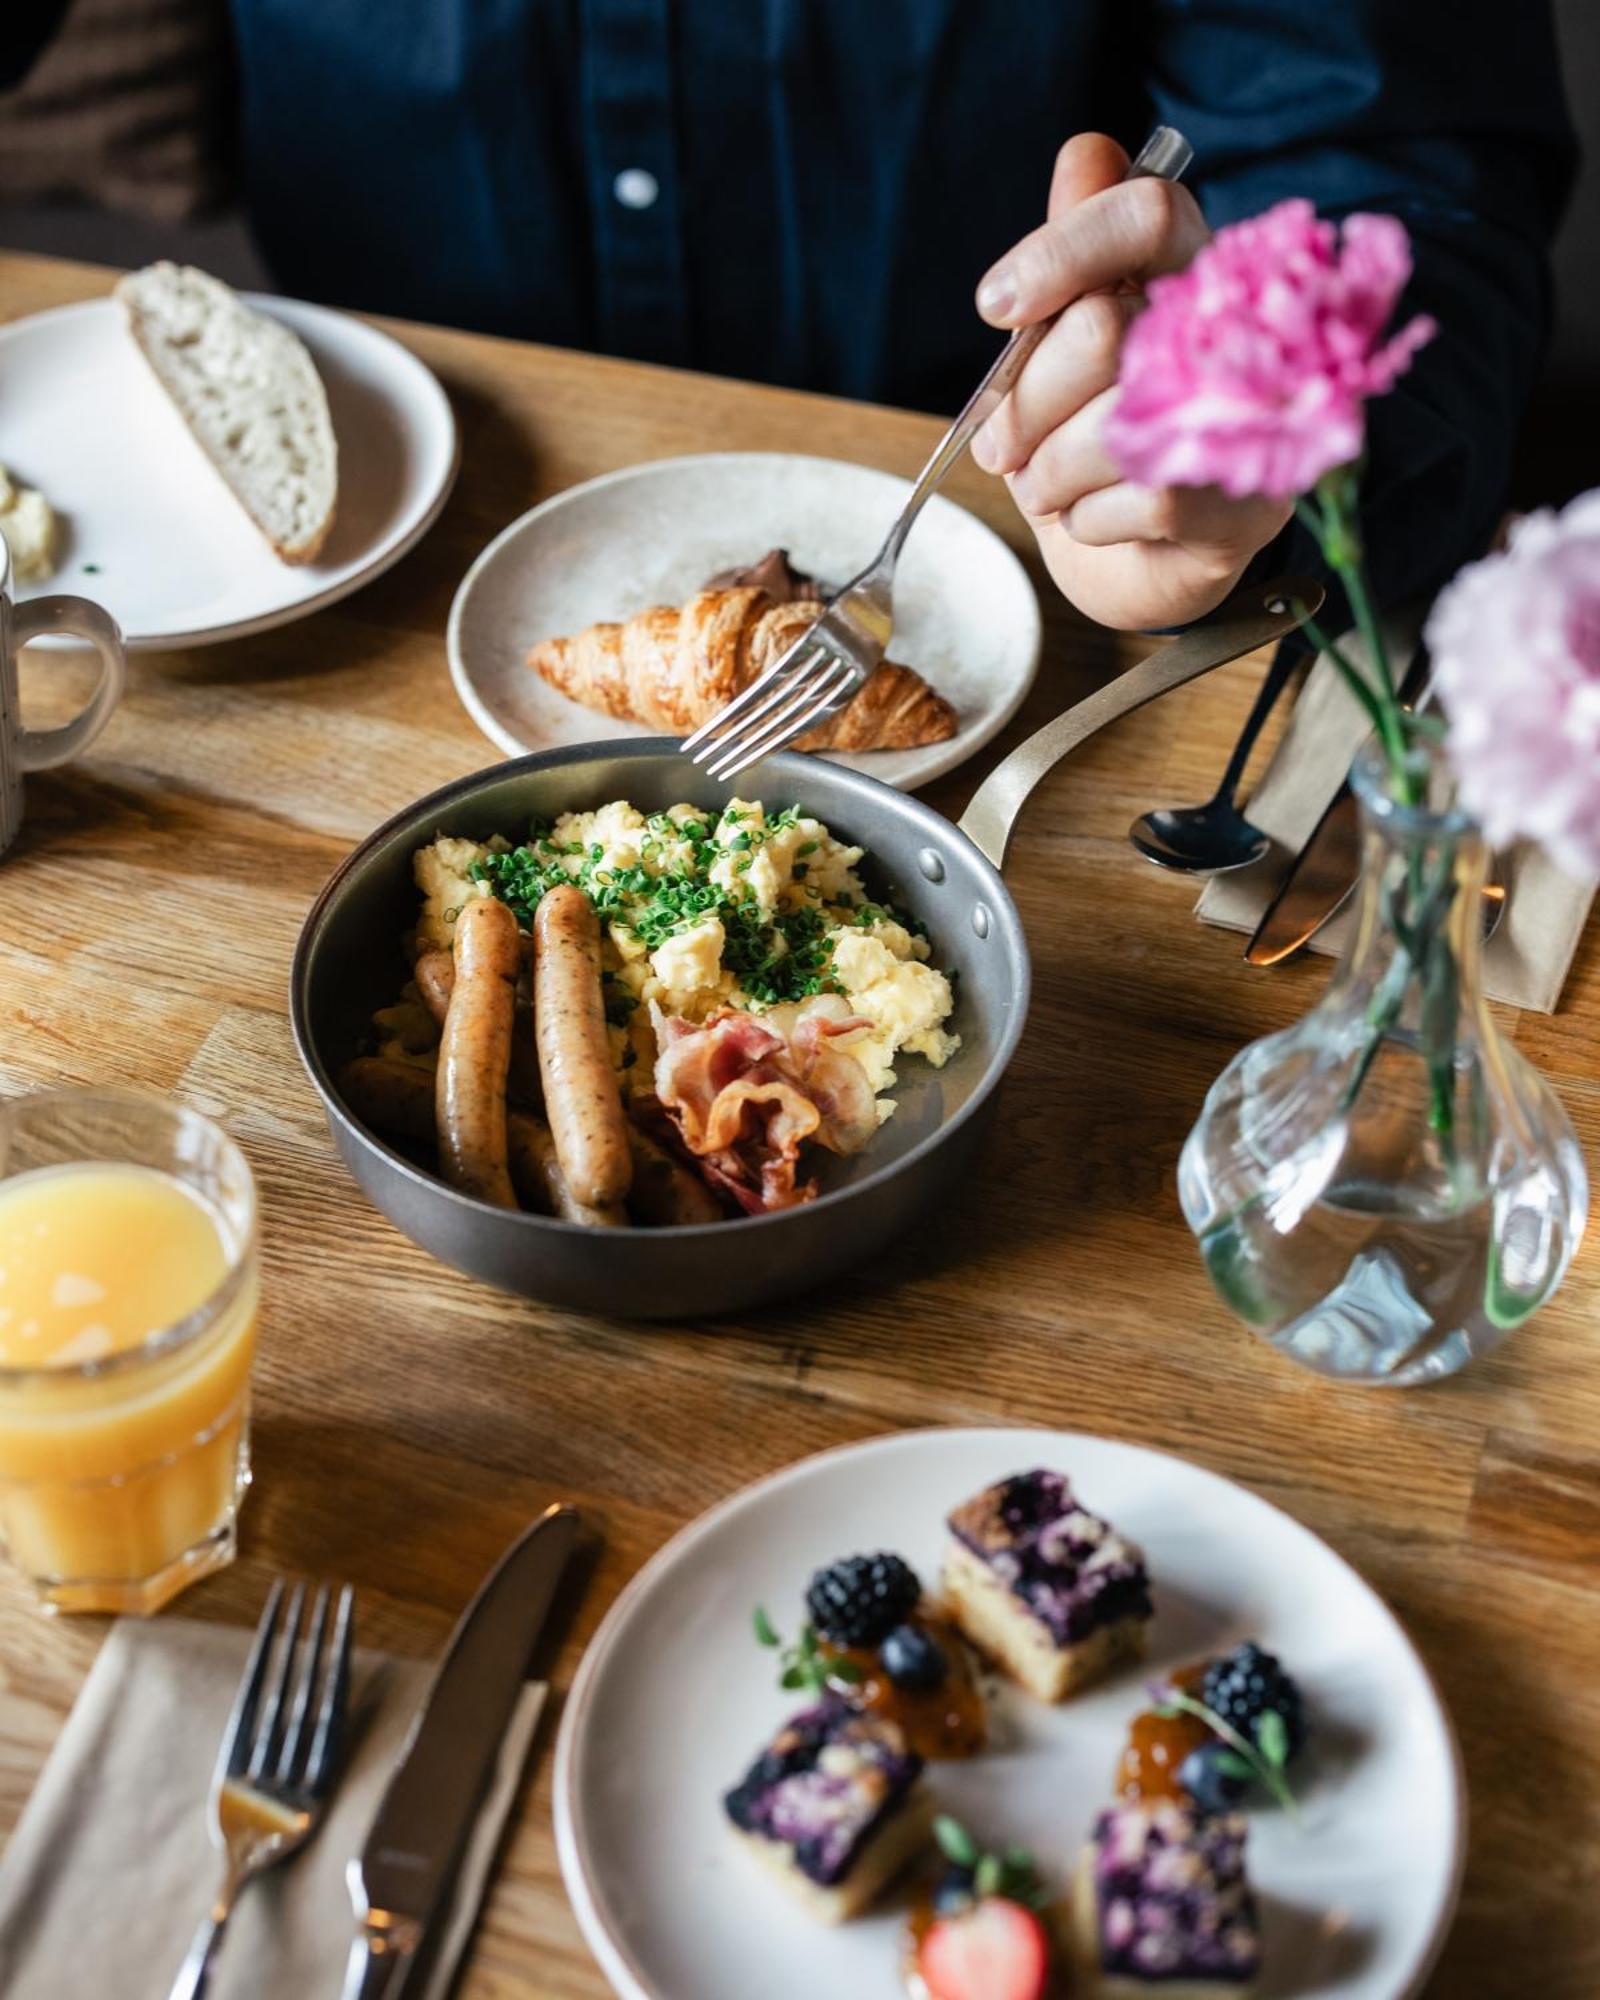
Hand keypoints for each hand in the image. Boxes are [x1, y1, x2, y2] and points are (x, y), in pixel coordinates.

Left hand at [971, 134, 1291, 630]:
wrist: (1142, 561)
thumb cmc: (1101, 439)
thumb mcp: (1072, 346)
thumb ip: (1078, 260)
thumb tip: (1087, 155)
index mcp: (1198, 272)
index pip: (1146, 214)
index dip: (1059, 251)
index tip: (994, 307)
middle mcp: (1240, 337)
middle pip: (1099, 331)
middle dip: (1026, 400)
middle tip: (1002, 443)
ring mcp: (1248, 426)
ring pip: (1106, 428)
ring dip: (1046, 473)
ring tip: (1046, 485)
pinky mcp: (1240, 508)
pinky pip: (1129, 502)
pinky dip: (1083, 520)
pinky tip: (1095, 516)